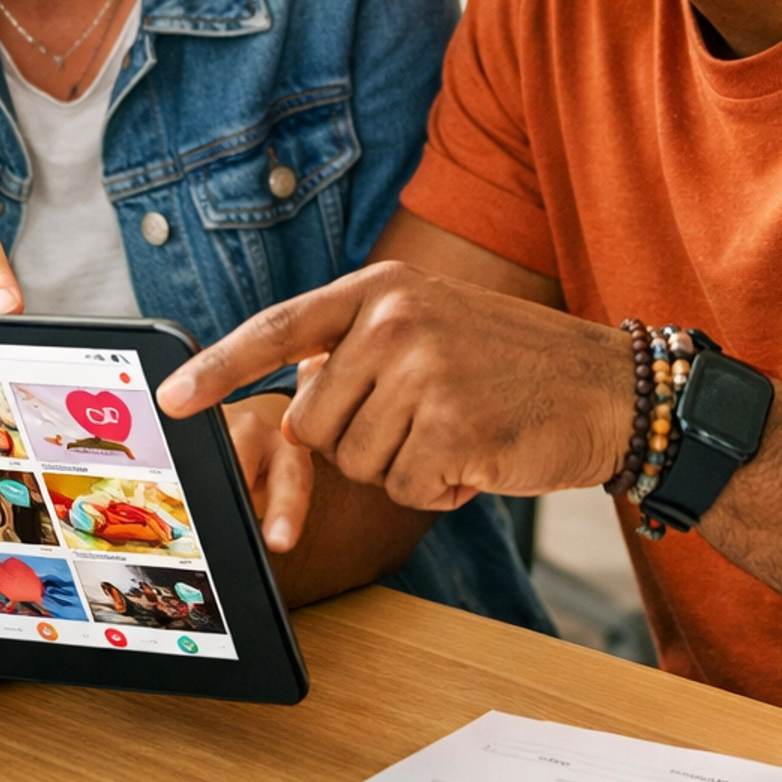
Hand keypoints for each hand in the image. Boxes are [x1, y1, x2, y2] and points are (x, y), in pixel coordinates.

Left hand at [160, 263, 631, 522]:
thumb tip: (295, 391)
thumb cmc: (512, 365)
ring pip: (356, 463)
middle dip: (358, 442)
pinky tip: (478, 457)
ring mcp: (423, 371)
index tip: (171, 400)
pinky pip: (404, 491)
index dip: (218, 369)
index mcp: (381, 290)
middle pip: (312, 423)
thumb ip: (360, 347)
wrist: (610, 388)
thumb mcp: (430, 324)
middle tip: (425, 419)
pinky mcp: (451, 427)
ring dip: (403, 468)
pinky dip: (437, 492)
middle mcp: (394, 321)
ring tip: (458, 431)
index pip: (278, 329)